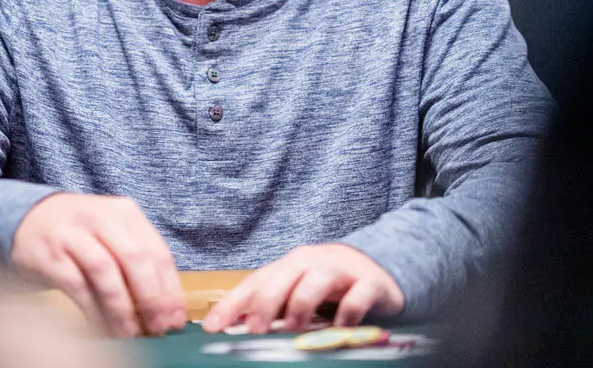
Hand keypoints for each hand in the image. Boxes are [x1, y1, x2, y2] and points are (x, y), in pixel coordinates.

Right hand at [11, 192, 185, 337]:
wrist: (29, 218)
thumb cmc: (81, 233)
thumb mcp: (113, 233)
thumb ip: (138, 261)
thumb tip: (165, 307)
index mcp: (126, 212)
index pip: (157, 252)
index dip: (170, 289)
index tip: (175, 318)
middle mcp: (101, 218)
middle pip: (136, 260)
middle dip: (151, 299)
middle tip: (157, 328)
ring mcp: (74, 234)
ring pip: (106, 273)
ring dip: (121, 308)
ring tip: (130, 333)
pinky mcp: (51, 254)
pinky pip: (78, 286)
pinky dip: (93, 310)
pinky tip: (102, 328)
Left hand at [201, 244, 403, 334]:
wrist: (379, 267)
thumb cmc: (330, 284)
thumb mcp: (299, 291)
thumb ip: (274, 306)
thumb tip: (241, 329)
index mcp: (289, 265)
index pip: (255, 282)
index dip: (232, 304)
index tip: (212, 327)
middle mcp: (311, 262)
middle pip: (282, 276)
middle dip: (264, 303)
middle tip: (254, 330)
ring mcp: (341, 270)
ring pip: (315, 281)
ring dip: (300, 305)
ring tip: (293, 329)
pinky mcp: (369, 282)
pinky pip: (356, 297)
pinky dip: (347, 314)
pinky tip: (340, 329)